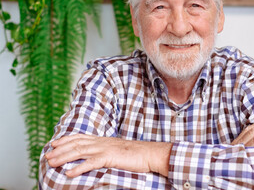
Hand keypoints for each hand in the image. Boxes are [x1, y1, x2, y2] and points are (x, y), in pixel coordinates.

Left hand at [45, 134, 171, 177]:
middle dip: (59, 150)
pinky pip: (91, 163)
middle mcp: (101, 142)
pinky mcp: (110, 157)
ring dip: (63, 157)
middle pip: (76, 144)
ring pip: (79, 152)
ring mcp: (105, 149)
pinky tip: (69, 173)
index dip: (65, 140)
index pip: (80, 137)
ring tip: (52, 163)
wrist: (149, 153)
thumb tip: (96, 156)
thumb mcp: (117, 149)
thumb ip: (105, 150)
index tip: (54, 143)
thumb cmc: (135, 153)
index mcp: (102, 140)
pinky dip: (78, 168)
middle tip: (47, 155)